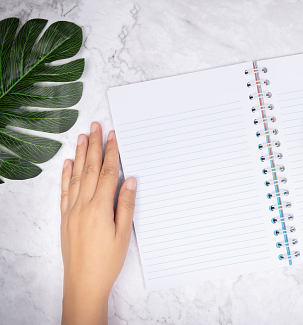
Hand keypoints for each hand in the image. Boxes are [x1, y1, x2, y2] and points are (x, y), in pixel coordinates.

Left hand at [60, 122, 136, 323]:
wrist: (83, 282)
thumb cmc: (107, 261)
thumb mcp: (123, 234)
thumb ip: (126, 205)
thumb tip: (131, 180)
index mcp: (99, 208)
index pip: (107, 173)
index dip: (111, 153)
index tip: (113, 136)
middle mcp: (83, 205)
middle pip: (90, 169)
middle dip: (94, 145)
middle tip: (96, 126)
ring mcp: (71, 210)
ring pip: (76, 176)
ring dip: (80, 154)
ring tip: (82, 136)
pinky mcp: (65, 217)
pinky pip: (65, 191)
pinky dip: (66, 175)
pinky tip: (68, 164)